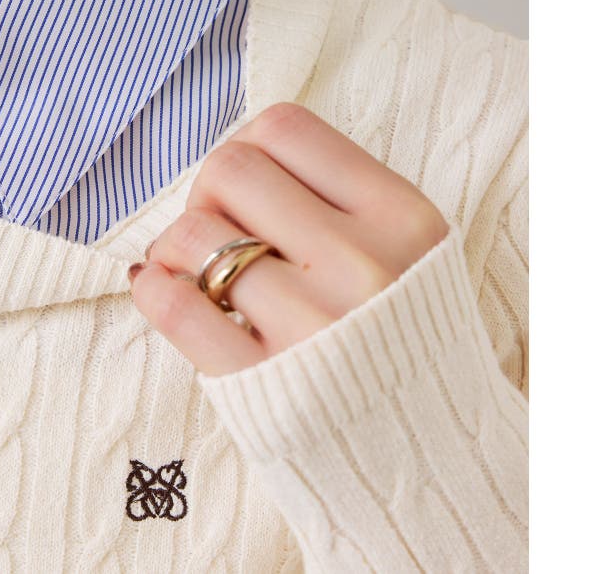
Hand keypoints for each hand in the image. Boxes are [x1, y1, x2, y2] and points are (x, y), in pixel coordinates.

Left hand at [128, 102, 450, 376]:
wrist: (435, 461)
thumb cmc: (402, 340)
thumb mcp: (406, 250)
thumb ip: (335, 197)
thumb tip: (230, 161)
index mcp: (402, 217)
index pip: (286, 127)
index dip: (246, 147)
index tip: (245, 188)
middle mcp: (363, 265)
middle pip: (232, 167)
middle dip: (206, 192)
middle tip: (214, 231)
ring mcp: (314, 328)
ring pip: (195, 234)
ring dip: (174, 246)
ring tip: (190, 271)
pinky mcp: (268, 388)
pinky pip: (176, 309)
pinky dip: (152, 288)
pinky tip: (161, 289)